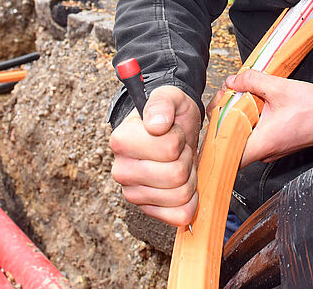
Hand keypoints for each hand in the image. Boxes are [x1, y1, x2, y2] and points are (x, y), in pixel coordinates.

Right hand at [108, 85, 201, 226]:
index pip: (169, 149)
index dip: (179, 138)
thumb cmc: (170, 115)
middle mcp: (122, 170)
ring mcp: (133, 193)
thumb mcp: (169, 97)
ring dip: (189, 178)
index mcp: (121, 141)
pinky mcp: (148, 210)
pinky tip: (182, 185)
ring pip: (180, 196)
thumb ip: (162, 103)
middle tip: (179, 149)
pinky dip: (190, 202)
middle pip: (176, 175)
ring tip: (179, 163)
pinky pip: (179, 216)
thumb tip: (156, 125)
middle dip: (186, 159)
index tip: (172, 132)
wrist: (172, 131)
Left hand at [219, 71, 312, 167]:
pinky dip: (249, 121)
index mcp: (263, 143)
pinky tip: (254, 105)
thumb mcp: (280, 87)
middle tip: (228, 97)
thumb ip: (252, 81)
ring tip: (240, 97)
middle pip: (230, 143)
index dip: (215, 134)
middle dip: (224, 118)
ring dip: (237, 118)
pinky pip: (254, 136)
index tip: (218, 113)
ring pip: (242, 139)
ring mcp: (270, 150)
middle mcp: (265, 152)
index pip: (226, 153)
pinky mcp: (275, 144)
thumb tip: (233, 80)